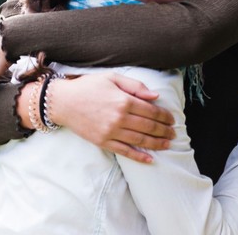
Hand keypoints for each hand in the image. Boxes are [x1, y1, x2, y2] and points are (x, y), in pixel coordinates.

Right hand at [39, 73, 176, 162]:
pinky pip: (124, 151)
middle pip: (149, 127)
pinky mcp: (103, 142)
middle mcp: (119, 118)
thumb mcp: (112, 78)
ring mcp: (111, 132)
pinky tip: (150, 159)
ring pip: (140, 140)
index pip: (151, 111)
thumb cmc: (88, 86)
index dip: (164, 116)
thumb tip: (155, 96)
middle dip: (164, 131)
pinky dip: (139, 156)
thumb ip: (135, 86)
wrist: (63, 102)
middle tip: (174, 133)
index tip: (172, 119)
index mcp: (123, 100)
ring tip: (167, 144)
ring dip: (156, 144)